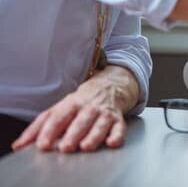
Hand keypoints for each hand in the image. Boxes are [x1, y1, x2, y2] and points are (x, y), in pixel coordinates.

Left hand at [12, 66, 138, 152]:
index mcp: (71, 104)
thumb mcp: (58, 109)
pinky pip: (119, 127)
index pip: (59, 117)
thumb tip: (19, 145)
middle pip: (80, 121)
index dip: (50, 131)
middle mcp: (88, 108)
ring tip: (85, 146)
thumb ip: (38, 127)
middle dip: (73, 134)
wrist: (109, 87)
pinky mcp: (117, 119)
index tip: (42, 145)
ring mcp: (104, 113)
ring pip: (100, 124)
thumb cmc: (80, 102)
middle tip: (65, 147)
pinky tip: (112, 142)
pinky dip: (117, 135)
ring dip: (93, 136)